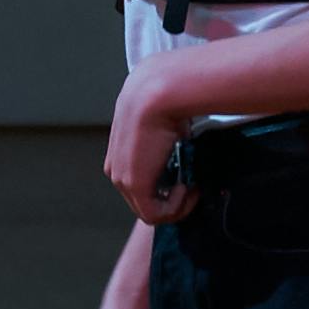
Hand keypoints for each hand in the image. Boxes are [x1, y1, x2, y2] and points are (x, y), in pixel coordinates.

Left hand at [103, 68, 198, 221]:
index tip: (186, 177)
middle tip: (192, 186)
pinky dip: (176, 208)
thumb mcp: (162, 124)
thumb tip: (181, 143)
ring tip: (191, 187)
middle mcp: (116, 169)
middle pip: (144, 200)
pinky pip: (155, 214)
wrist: (158, 95)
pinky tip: (186, 189)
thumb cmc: (164, 101)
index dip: (165, 187)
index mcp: (119, 154)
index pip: (141, 184)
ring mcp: (122, 179)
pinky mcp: (134, 186)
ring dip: (176, 205)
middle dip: (171, 199)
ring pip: (149, 210)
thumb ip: (165, 141)